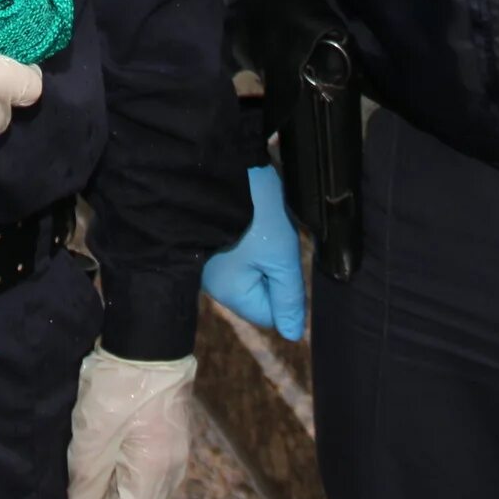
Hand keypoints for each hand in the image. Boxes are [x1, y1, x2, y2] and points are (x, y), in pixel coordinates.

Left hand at [65, 345, 197, 498]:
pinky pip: (152, 469)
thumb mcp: (91, 434)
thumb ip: (87, 478)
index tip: (75, 495)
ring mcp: (177, 452)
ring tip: (94, 460)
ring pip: (146, 490)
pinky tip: (112, 445)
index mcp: (155, 471)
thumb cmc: (118, 386)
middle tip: (82, 478)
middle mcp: (173, 468)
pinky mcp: (174, 436)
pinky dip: (130, 468)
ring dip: (119, 485)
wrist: (148, 341)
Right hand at [201, 164, 307, 339]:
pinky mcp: (204, 241)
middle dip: (272, 268)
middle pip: (259, 292)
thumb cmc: (255, 212)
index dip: (285, 288)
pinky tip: (249, 219)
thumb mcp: (283, 256)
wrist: (222, 162)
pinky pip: (236, 253)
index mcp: (228, 292)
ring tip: (261, 224)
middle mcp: (211, 283)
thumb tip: (293, 336)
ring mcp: (205, 261)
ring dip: (263, 252)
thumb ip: (289, 298)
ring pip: (250, 271)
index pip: (269, 314)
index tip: (282, 256)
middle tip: (271, 238)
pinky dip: (248, 239)